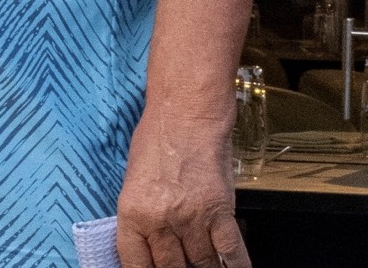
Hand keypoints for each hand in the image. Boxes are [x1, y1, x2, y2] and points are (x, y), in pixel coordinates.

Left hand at [116, 105, 246, 267]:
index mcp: (131, 212)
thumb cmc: (156, 140)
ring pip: (202, 265)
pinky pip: (231, 252)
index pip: (135, 263)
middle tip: (181, 265)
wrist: (187, 115)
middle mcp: (161, 221)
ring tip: (202, 265)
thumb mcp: (133, 180)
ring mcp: (192, 219)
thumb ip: (141, 215)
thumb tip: (149, 243)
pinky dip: (235, 266)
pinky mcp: (220, 213)